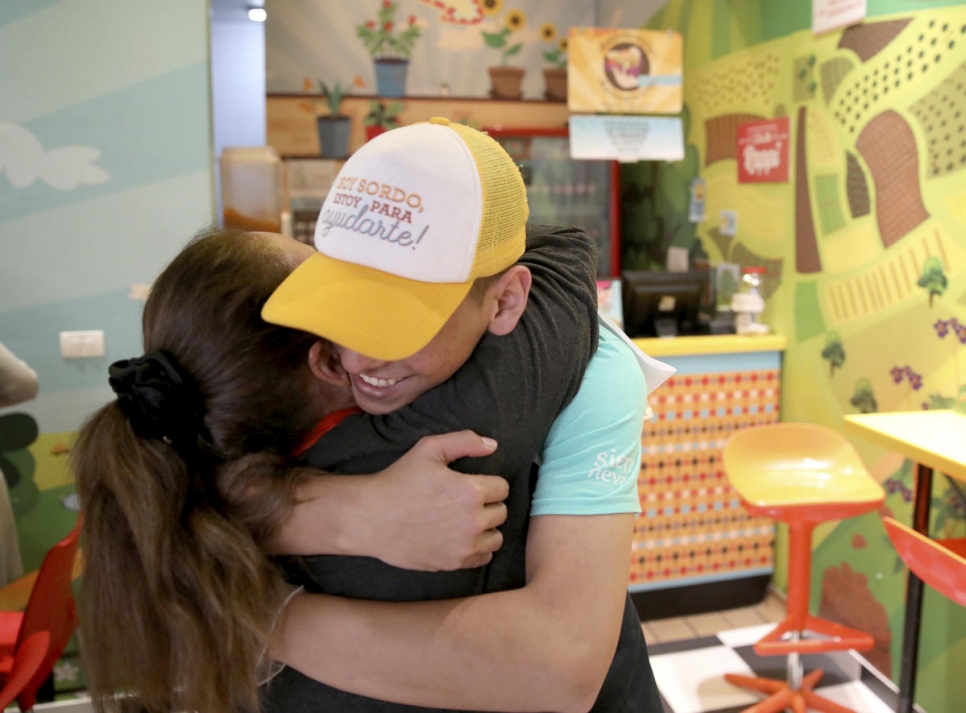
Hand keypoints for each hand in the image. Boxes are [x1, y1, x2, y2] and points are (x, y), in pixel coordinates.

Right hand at [361, 431, 507, 570]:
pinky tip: (460, 538)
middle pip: (501, 512)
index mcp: (471, 491)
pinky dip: (477, 549)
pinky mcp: (454, 563)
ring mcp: (465, 545)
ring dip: (486, 528)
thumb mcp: (429, 449)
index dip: (488, 483)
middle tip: (464, 502)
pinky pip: (484, 557)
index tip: (470, 485)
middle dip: (487, 505)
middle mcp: (473, 520)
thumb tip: (493, 446)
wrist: (371, 518)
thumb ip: (465, 441)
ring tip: (465, 520)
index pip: (503, 488)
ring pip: (496, 537)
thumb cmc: (398, 480)